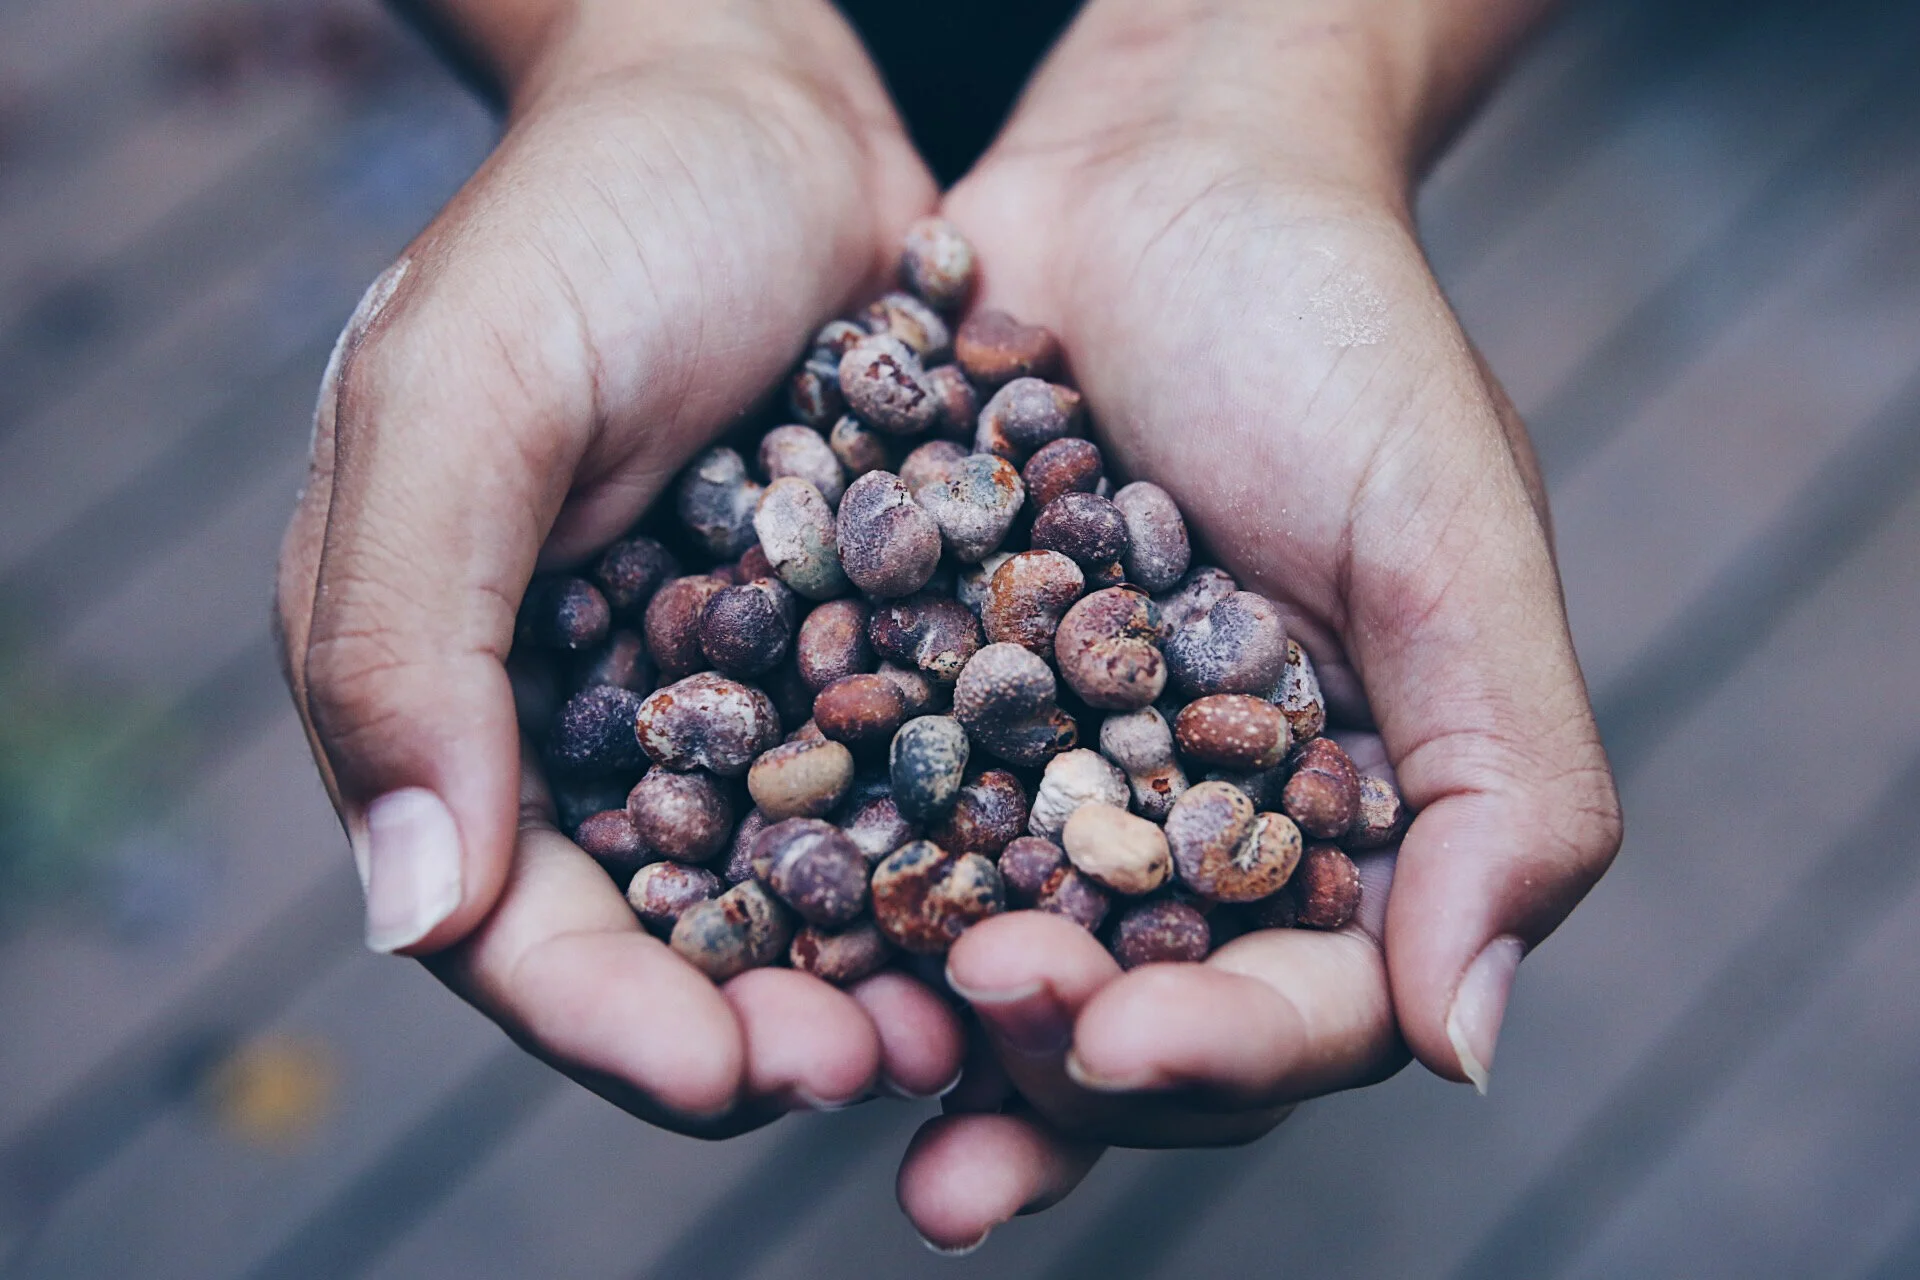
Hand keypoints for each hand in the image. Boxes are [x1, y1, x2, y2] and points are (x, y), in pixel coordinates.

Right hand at [275, 0, 964, 1134]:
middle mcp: (593, 723)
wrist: (760, 101)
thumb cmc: (590, 216)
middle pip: (668, 940)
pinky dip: (958, 853)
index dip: (608, 1016)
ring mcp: (733, 694)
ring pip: (799, 891)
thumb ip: (410, 635)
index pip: (510, 917)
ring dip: (880, 970)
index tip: (723, 1072)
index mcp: (452, 692)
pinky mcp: (856, 647)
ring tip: (982, 1017)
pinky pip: (900, 787)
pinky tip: (1044, 891)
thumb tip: (410, 910)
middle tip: (886, 1068)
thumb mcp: (467, 386)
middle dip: (764, 1025)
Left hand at [896, 0, 1621, 1246]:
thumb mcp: (1453, 536)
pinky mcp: (936, 717)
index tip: (1117, 1041)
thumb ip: (1507, 785)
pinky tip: (759, 933)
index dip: (1220, 1054)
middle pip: (1139, 1020)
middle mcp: (1198, 835)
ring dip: (930, 1031)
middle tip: (977, 1020)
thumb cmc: (1336, 334)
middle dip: (1058, 1059)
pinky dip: (833, 893)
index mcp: (1353, 827)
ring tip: (847, 1058)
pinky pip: (883, 834)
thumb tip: (1469, 1051)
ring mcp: (1059, 786)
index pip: (1305, 1004)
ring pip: (1002, 959)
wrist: (1157, 177)